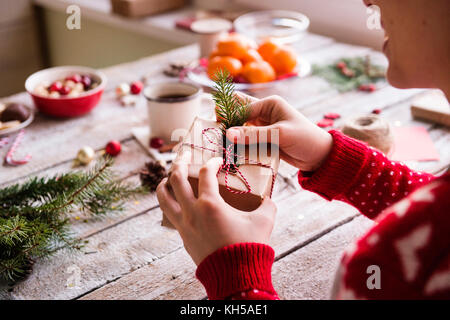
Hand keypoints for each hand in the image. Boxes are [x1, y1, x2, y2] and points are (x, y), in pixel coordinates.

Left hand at [156, 157, 276, 265]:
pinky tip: (175, 202)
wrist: (236, 276)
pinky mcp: (183, 237)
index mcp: (210, 204)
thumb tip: (268, 198)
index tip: (218, 160)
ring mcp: (184, 225)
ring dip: (164, 183)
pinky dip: (169, 203)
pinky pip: (169, 215)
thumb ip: (267, 205)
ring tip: (167, 177)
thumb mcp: (264, 221)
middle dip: (179, 162)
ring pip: (163, 198)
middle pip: (176, 178)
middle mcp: (192, 211)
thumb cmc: (249, 247)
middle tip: (184, 155)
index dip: (212, 162)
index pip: (206, 173)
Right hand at [227, 93, 332, 171]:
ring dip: (233, 138)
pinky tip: (231, 153)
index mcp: (269, 104)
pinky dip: (240, 147)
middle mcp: (264, 113)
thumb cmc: (305, 139)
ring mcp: (263, 127)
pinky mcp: (264, 140)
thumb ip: (254, 135)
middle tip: (214, 135)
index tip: (217, 131)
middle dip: (227, 125)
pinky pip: (247, 142)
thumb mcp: (280, 135)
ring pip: (241, 130)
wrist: (320, 156)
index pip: (242, 109)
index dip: (229, 119)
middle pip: (239, 116)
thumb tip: (229, 134)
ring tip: (220, 146)